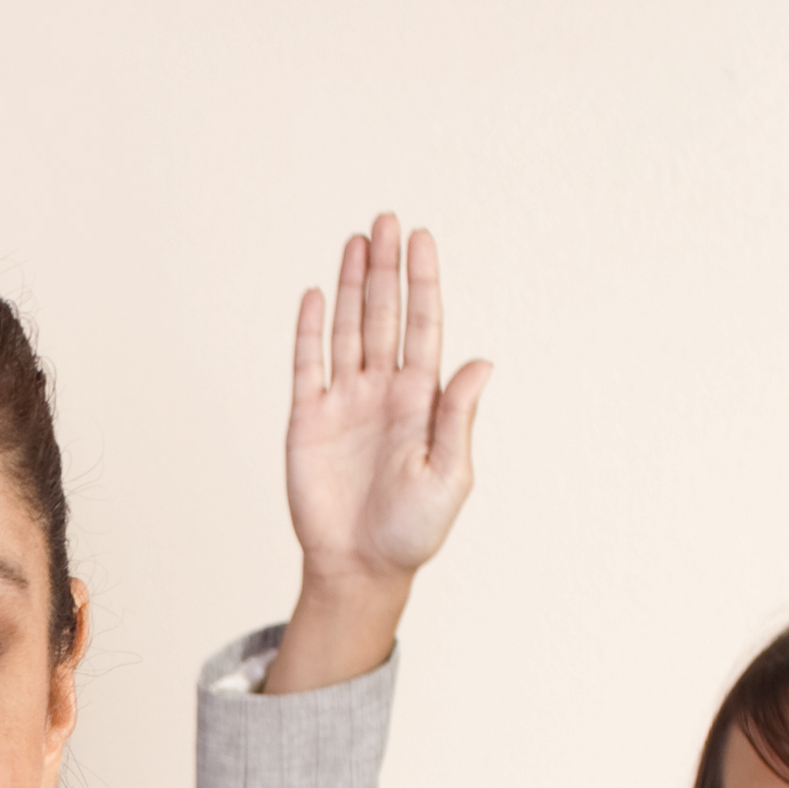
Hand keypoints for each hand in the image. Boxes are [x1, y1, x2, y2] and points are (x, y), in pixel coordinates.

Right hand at [257, 216, 487, 697]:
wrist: (360, 567)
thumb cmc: (413, 530)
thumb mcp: (450, 475)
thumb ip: (459, 417)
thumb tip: (481, 362)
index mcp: (421, 399)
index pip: (423, 325)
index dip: (422, 282)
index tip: (421, 239)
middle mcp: (383, 390)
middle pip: (384, 315)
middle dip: (385, 269)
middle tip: (387, 220)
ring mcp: (344, 401)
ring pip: (348, 329)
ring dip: (351, 285)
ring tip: (357, 240)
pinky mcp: (307, 419)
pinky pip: (307, 364)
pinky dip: (311, 329)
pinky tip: (317, 294)